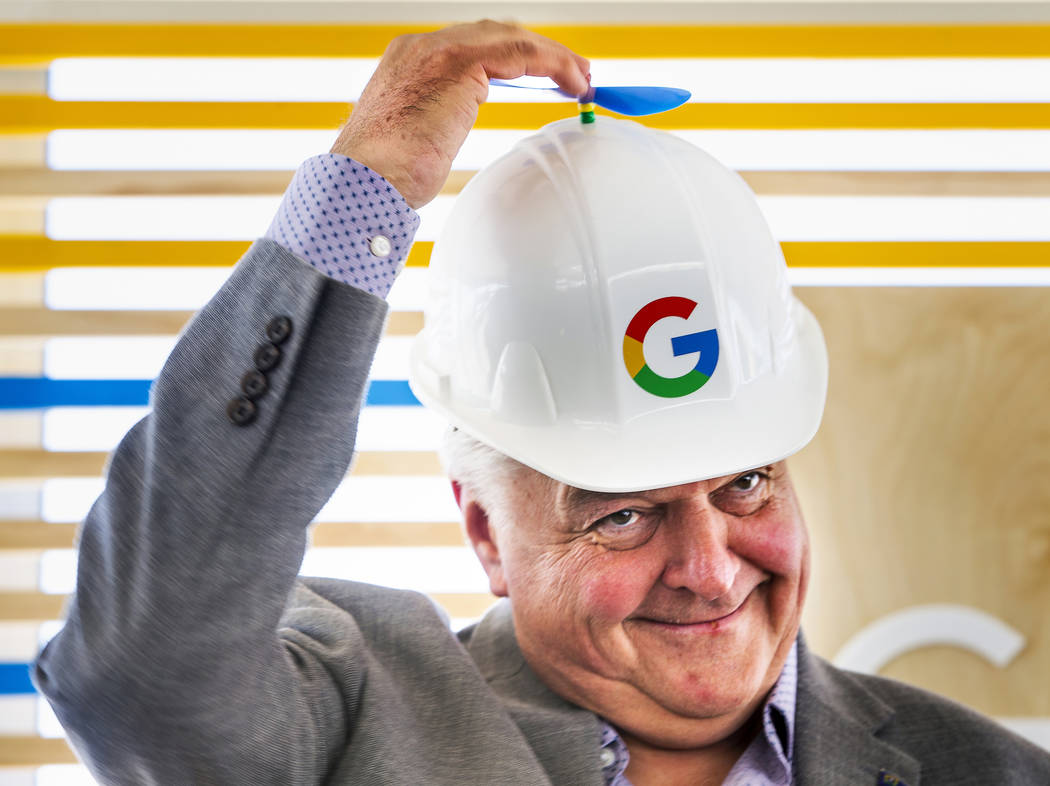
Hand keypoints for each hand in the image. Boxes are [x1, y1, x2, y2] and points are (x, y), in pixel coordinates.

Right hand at [330, 20, 589, 208]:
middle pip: (496, 34)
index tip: (542, 77)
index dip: (514, 58)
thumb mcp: (414, 140)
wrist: (364, 183)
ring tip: (583, 79)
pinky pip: (521, 54)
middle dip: (539, 51)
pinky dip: (553, 64)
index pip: (472, 46)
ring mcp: (438, 50)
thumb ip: (437, 121)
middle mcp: (422, 47)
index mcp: (409, 61)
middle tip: (573, 74)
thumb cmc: (384, 178)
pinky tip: (573, 83)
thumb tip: (450, 132)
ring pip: (513, 38)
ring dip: (554, 57)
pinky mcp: (458, 64)